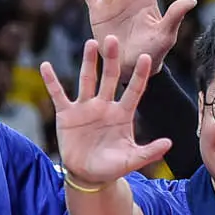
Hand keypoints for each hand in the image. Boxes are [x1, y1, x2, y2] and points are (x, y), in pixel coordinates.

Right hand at [39, 37, 172, 185]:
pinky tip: (45, 66)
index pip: (134, 90)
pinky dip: (51, 81)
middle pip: (110, 77)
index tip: (146, 57)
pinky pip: (58, 94)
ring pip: (87, 80)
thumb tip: (169, 144)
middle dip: (111, 59)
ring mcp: (85, 107)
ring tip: (90, 43)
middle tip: (112, 39)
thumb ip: (149, 152)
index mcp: (122, 114)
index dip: (140, 75)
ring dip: (88, 62)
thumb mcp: (131, 160)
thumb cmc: (111, 167)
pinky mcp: (67, 114)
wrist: (87, 175)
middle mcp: (105, 105)